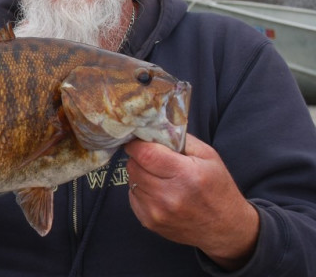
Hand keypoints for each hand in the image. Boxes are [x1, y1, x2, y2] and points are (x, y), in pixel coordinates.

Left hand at [125, 134, 258, 270]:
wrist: (225, 228)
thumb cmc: (218, 188)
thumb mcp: (208, 156)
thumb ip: (180, 139)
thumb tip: (153, 128)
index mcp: (185, 175)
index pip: (145, 154)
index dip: (137, 144)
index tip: (138, 140)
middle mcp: (168, 196)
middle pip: (134, 166)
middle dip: (139, 158)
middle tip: (152, 158)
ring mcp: (157, 212)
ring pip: (132, 180)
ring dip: (140, 174)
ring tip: (159, 176)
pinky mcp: (149, 222)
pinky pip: (132, 196)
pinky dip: (141, 190)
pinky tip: (158, 191)